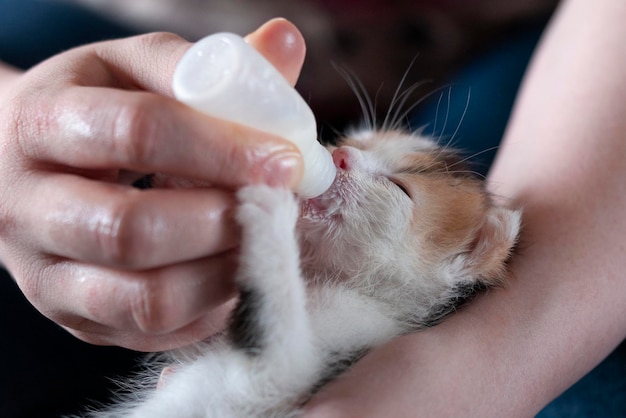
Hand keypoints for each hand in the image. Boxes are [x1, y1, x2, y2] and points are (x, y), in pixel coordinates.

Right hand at [0, 18, 305, 351]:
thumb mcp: (137, 72)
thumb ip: (208, 66)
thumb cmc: (97, 110)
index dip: (223, 148)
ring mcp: (46, 274)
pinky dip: (207, 308)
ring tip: (262, 241)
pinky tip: (234, 272)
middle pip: (132, 230)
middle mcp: (27, 206)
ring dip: (223, 273)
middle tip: (275, 207)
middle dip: (223, 221)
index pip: (139, 132)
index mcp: (44, 121)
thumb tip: (288, 41)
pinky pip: (151, 330)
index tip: (286, 160)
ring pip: (143, 296)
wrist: (29, 167)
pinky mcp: (73, 317)